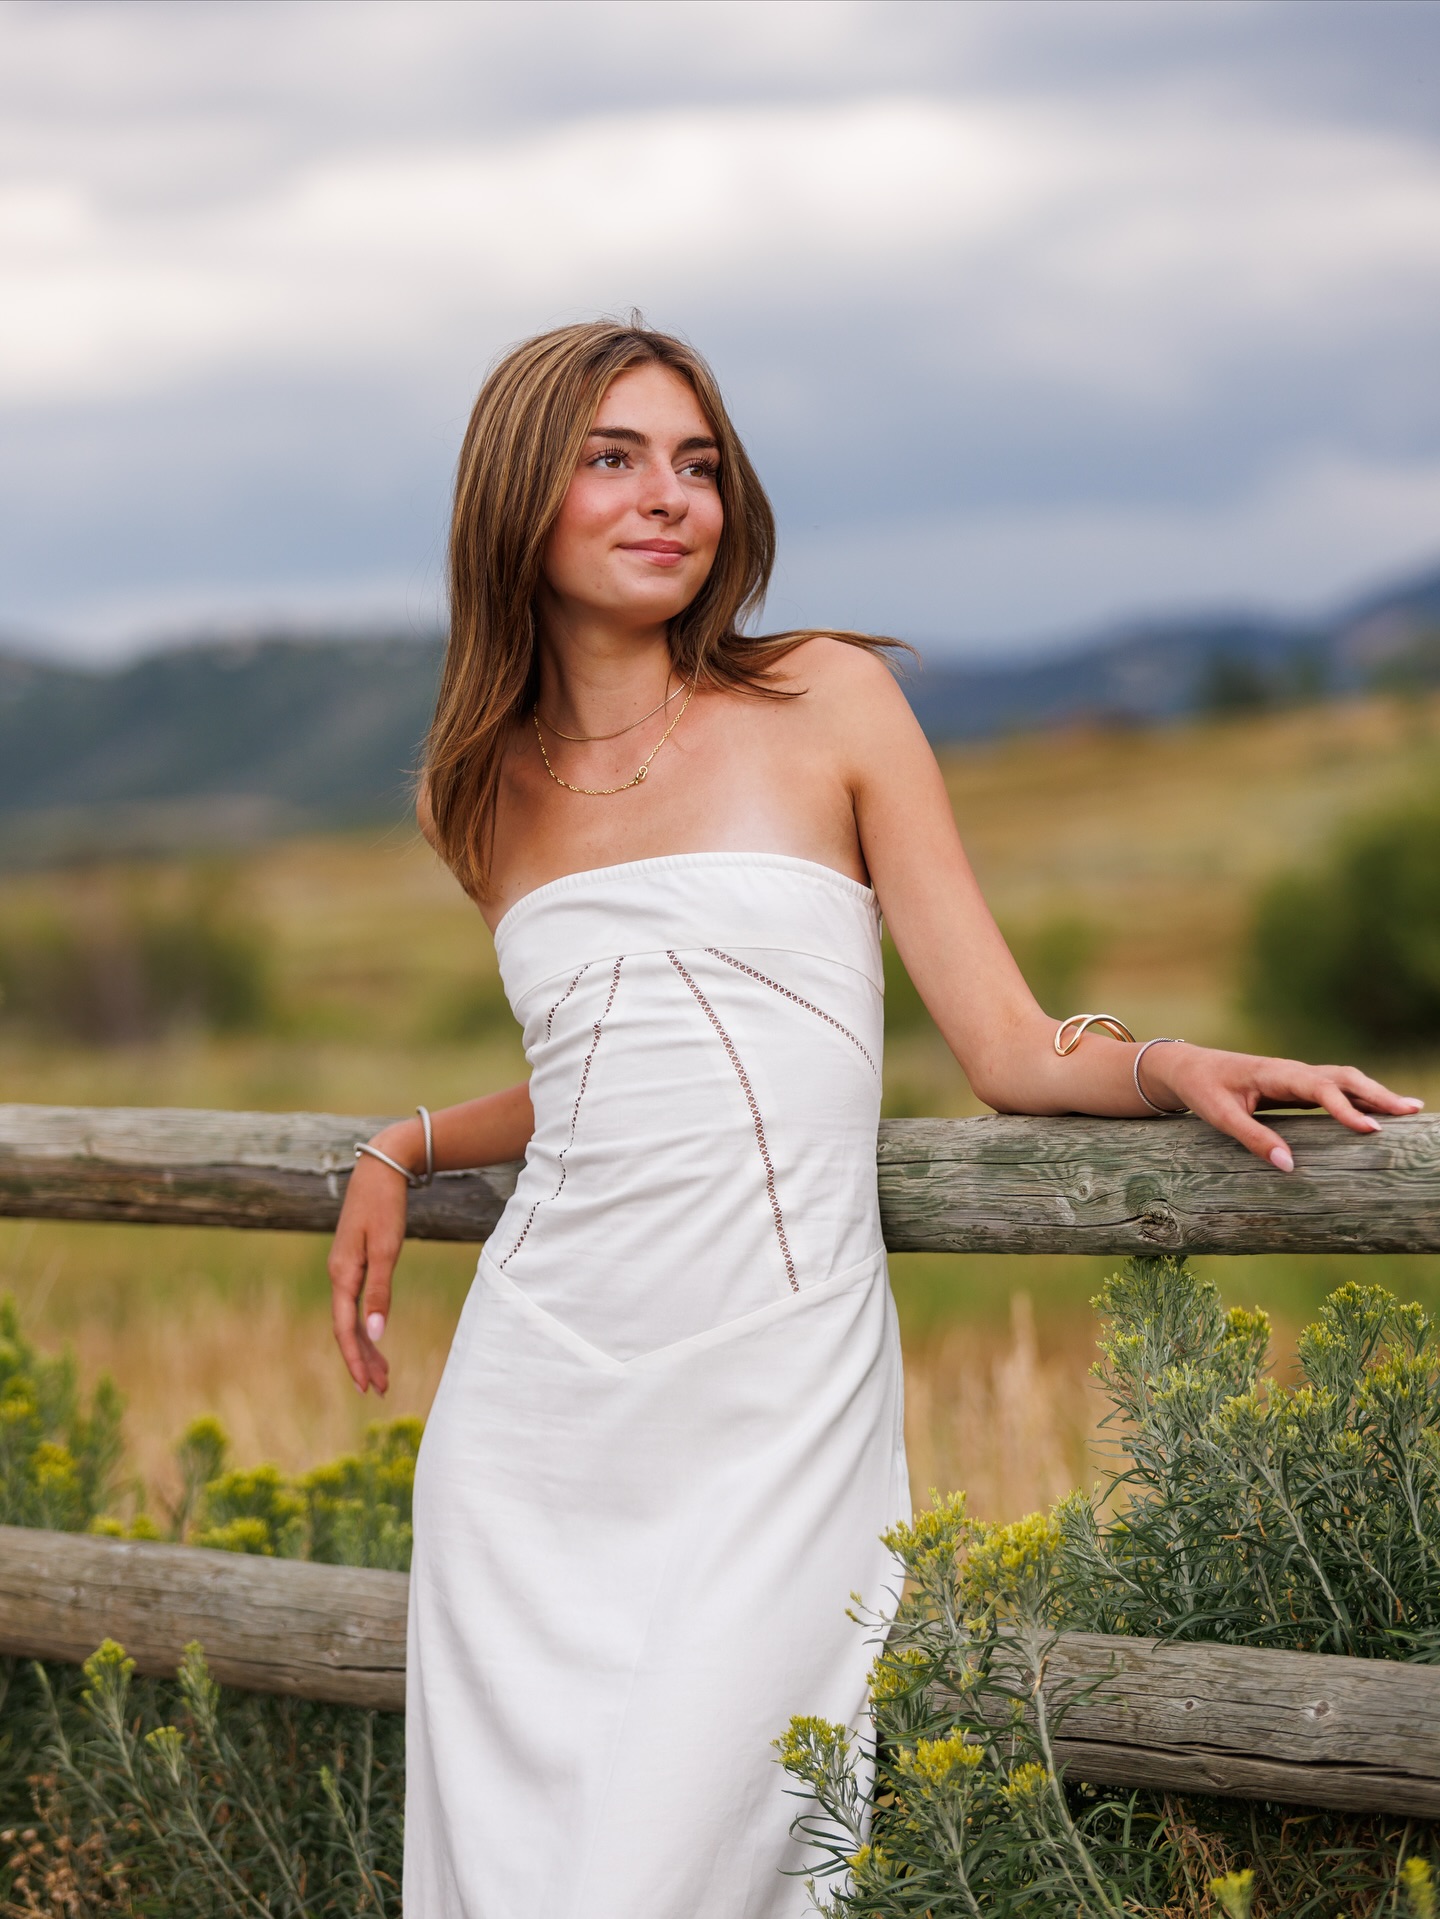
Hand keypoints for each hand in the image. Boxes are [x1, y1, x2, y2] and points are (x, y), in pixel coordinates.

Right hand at [328, 1124, 417, 1394]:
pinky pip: (355, 1303)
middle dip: (362, 1360)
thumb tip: (374, 1334)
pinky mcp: (354, 1262)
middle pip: (346, 1328)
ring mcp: (344, 1269)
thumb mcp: (387, 1249)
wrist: (381, 1168)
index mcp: (342, 1274)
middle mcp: (338, 1275)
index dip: (355, 1359)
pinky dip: (365, 1323)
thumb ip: (380, 1291)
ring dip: (365, 1346)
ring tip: (382, 1374)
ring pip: (350, 1317)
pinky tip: (374, 1337)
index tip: (368, 1386)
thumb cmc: (385, 1206)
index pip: (345, 1328)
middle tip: (380, 1389)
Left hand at [1146, 1044, 1423, 1169]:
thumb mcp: (1221, 1116)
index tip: (1371, 1129)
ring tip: (1410, 1110)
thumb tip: (1289, 1167)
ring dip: (1376, 1093)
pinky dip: (1361, 1097)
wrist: (1189, 1068)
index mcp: (1276, 1073)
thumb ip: (1253, 1139)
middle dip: (1378, 1095)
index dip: (1346, 1109)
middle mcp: (1293, 1071)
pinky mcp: (1297, 1086)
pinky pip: (1335, 1089)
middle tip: (1411, 1112)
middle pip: (1344, 1078)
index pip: (1319, 1088)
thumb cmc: (1203, 1090)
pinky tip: (1380, 1112)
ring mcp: (1298, 1077)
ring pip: (1345, 1080)